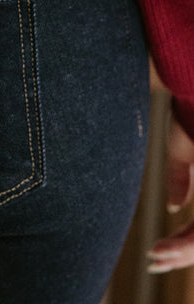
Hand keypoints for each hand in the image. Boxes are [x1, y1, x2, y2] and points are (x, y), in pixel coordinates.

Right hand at [147, 110, 193, 273]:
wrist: (193, 84)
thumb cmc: (190, 105)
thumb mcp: (182, 147)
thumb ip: (180, 176)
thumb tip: (178, 206)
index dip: (182, 243)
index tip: (156, 252)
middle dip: (182, 254)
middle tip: (155, 260)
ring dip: (183, 253)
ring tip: (158, 257)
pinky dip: (187, 244)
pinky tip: (166, 250)